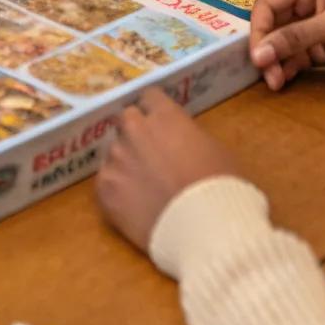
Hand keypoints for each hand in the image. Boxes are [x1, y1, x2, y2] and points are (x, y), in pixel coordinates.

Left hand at [96, 89, 243, 253]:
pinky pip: (105, 179)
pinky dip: (117, 187)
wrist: (204, 228)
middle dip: (136, 131)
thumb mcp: (215, 150)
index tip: (160, 122)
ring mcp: (116, 158)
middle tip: (151, 152)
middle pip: (126, 118)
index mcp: (164, 115)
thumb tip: (181, 140)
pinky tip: (132, 202)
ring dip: (126, 160)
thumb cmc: (220, 188)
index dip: (155, 109)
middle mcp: (134, 130)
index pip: (149, 96)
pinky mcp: (104, 188)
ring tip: (142, 184)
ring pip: (114, 150)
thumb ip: (190, 135)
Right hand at [249, 0, 324, 91]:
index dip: (259, 29)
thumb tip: (260, 53)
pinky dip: (287, 67)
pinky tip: (285, 79)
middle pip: (270, 25)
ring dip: (275, 62)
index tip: (258, 55)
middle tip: (266, 73)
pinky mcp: (314, 43)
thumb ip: (297, 37)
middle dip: (266, 49)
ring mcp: (306, 22)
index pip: (267, 4)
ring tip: (275, 82)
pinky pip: (292, 55)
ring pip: (278, 43)